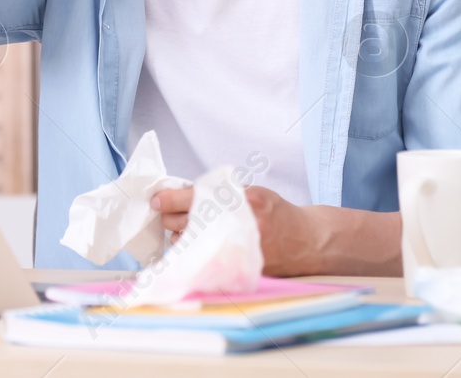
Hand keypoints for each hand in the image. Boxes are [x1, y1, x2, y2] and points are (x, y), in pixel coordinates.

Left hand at [151, 184, 327, 276]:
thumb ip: (220, 192)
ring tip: (186, 229)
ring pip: (187, 243)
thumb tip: (181, 195)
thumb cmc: (275, 212)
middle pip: (185, 222)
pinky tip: (194, 245)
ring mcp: (234, 248)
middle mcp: (237, 225)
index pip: (194, 197)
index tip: (156, 200)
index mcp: (240, 200)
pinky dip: (192, 252)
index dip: (170, 199)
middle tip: (166, 213)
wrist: (304, 241)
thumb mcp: (250, 192)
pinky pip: (199, 260)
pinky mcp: (233, 267)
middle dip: (170, 217)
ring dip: (180, 235)